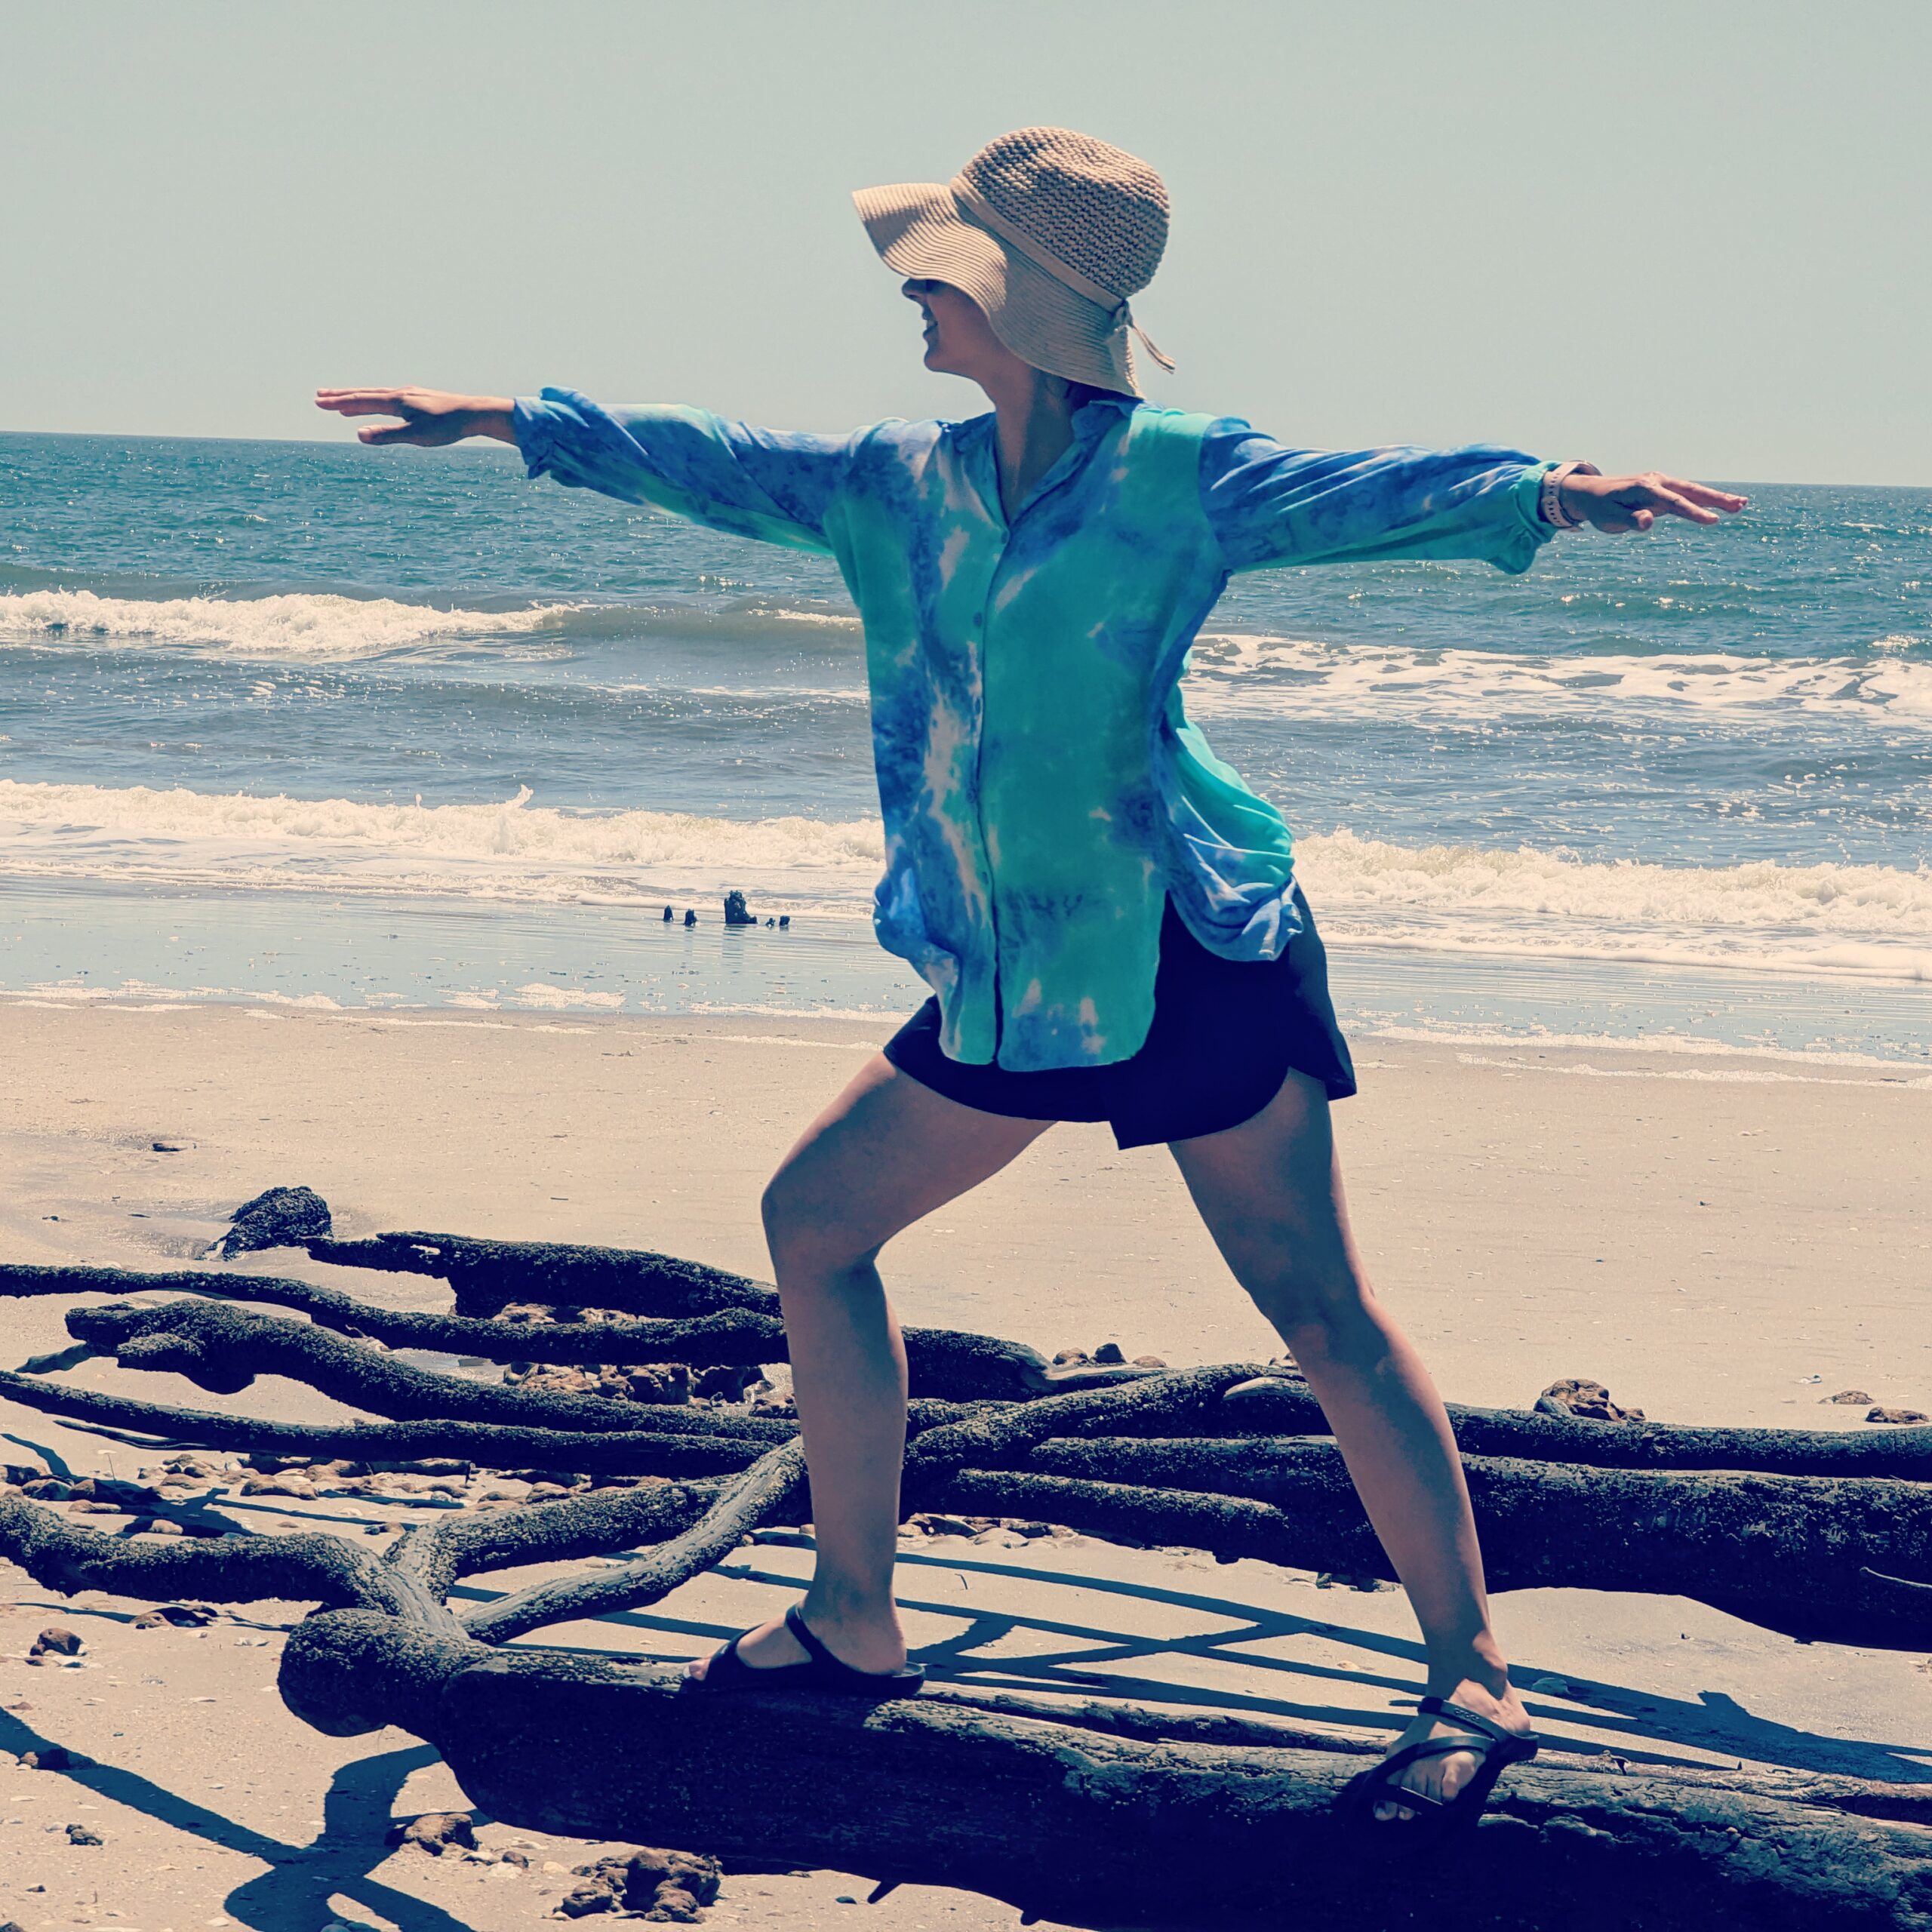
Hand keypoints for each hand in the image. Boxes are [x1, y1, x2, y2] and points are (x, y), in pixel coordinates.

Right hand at [313, 387, 516, 446]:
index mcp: (396, 401)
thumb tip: (358, 434)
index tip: (319, 402)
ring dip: (357, 398)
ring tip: (341, 403)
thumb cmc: (447, 426)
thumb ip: (387, 435)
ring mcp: (410, 396)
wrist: (474, 413)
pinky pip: (390, 399)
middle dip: (341, 397)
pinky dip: (376, 401)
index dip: (339, 403)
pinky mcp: (419, 400)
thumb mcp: (416, 435)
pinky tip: (378, 405)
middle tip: (319, 397)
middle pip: (365, 394)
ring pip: (377, 396)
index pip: (361, 401)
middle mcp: (400, 394)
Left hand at [1560, 471, 1746, 533]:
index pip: (1675, 503)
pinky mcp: (1661, 489)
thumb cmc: (1600, 509)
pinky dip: (1703, 498)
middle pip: (1691, 491)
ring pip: (1692, 491)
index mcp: (1645, 489)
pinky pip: (1686, 494)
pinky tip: (1720, 505)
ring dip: (1716, 498)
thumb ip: (1629, 520)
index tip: (1713, 521)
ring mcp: (1660, 483)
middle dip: (1716, 499)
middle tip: (1741, 505)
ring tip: (1741, 505)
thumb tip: (1649, 522)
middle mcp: (1656, 482)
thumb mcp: (1609, 519)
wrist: (1590, 493)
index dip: (1694, 513)